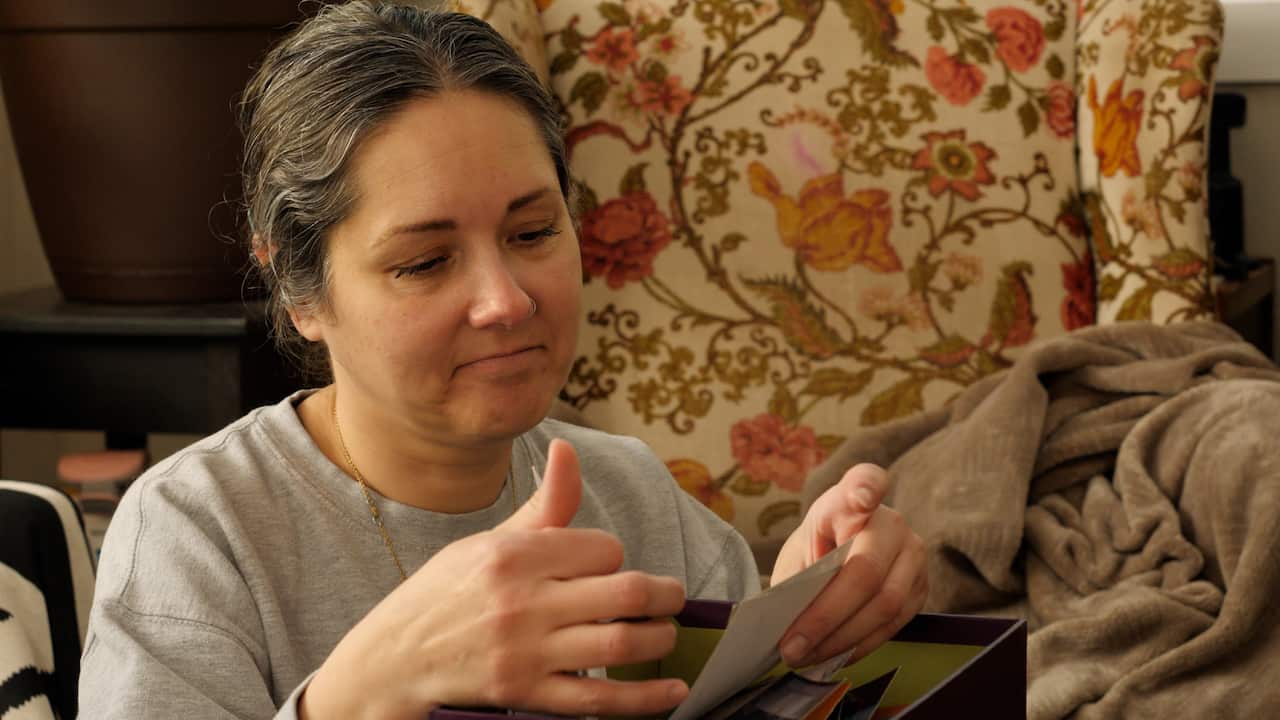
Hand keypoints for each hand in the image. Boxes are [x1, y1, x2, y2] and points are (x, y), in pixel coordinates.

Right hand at [301, 439, 689, 719]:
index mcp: (515, 554)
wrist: (394, 659)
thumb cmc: (445, 594)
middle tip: (673, 597)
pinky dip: (646, 698)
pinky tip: (674, 691)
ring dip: (660, 638)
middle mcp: (522, 601)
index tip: (608, 566)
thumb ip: (543, 507)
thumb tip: (568, 450)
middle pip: (625, 592)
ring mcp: (526, 651)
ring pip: (621, 642)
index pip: (603, 549)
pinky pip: (600, 699)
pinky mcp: (526, 694)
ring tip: (666, 633)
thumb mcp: (488, 541)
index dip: (615, 556)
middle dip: (665, 594)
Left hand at [771, 463, 926, 667]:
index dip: (865, 489)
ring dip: (840, 640)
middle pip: (866, 572)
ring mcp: (913, 554)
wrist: (844, 553)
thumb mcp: (801, 551)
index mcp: (851, 499)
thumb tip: (789, 621)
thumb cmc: (817, 549)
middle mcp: (891, 522)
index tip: (860, 497)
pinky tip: (833, 655)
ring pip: (884, 605)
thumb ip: (801, 575)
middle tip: (791, 647)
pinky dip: (859, 645)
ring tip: (805, 657)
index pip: (865, 483)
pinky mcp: (922, 587)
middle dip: (826, 617)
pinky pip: (894, 624)